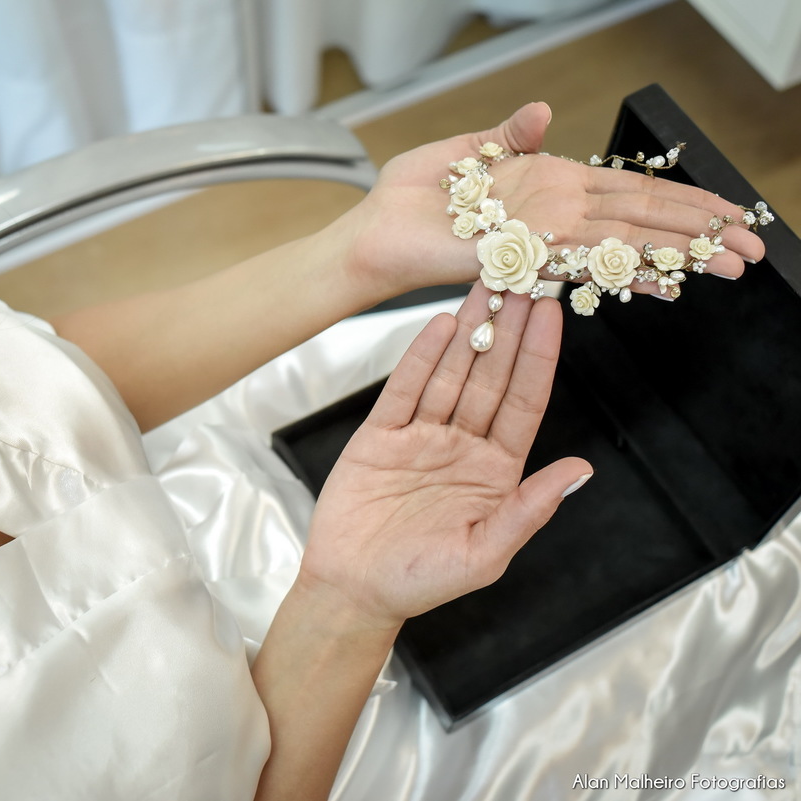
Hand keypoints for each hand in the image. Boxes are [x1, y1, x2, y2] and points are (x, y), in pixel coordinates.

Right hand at [297, 282, 591, 631]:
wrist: (353, 591)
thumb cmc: (421, 582)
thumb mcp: (485, 554)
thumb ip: (529, 510)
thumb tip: (581, 471)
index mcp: (496, 472)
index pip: (524, 403)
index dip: (538, 359)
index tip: (552, 315)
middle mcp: (462, 446)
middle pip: (490, 377)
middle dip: (508, 329)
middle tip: (524, 276)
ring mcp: (421, 437)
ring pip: (450, 374)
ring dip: (469, 330)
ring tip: (485, 283)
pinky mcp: (380, 436)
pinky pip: (404, 390)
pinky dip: (420, 358)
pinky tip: (440, 325)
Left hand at [340, 102, 765, 301]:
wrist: (370, 233)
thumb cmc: (409, 199)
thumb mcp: (463, 153)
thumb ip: (507, 137)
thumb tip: (541, 111)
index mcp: (547, 187)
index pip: (628, 193)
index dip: (679, 202)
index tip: (726, 212)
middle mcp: (553, 217)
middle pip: (642, 223)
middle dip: (700, 235)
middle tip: (752, 250)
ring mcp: (539, 239)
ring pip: (624, 245)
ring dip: (680, 256)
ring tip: (729, 267)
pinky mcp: (518, 257)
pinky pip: (579, 263)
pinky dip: (624, 271)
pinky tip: (664, 282)